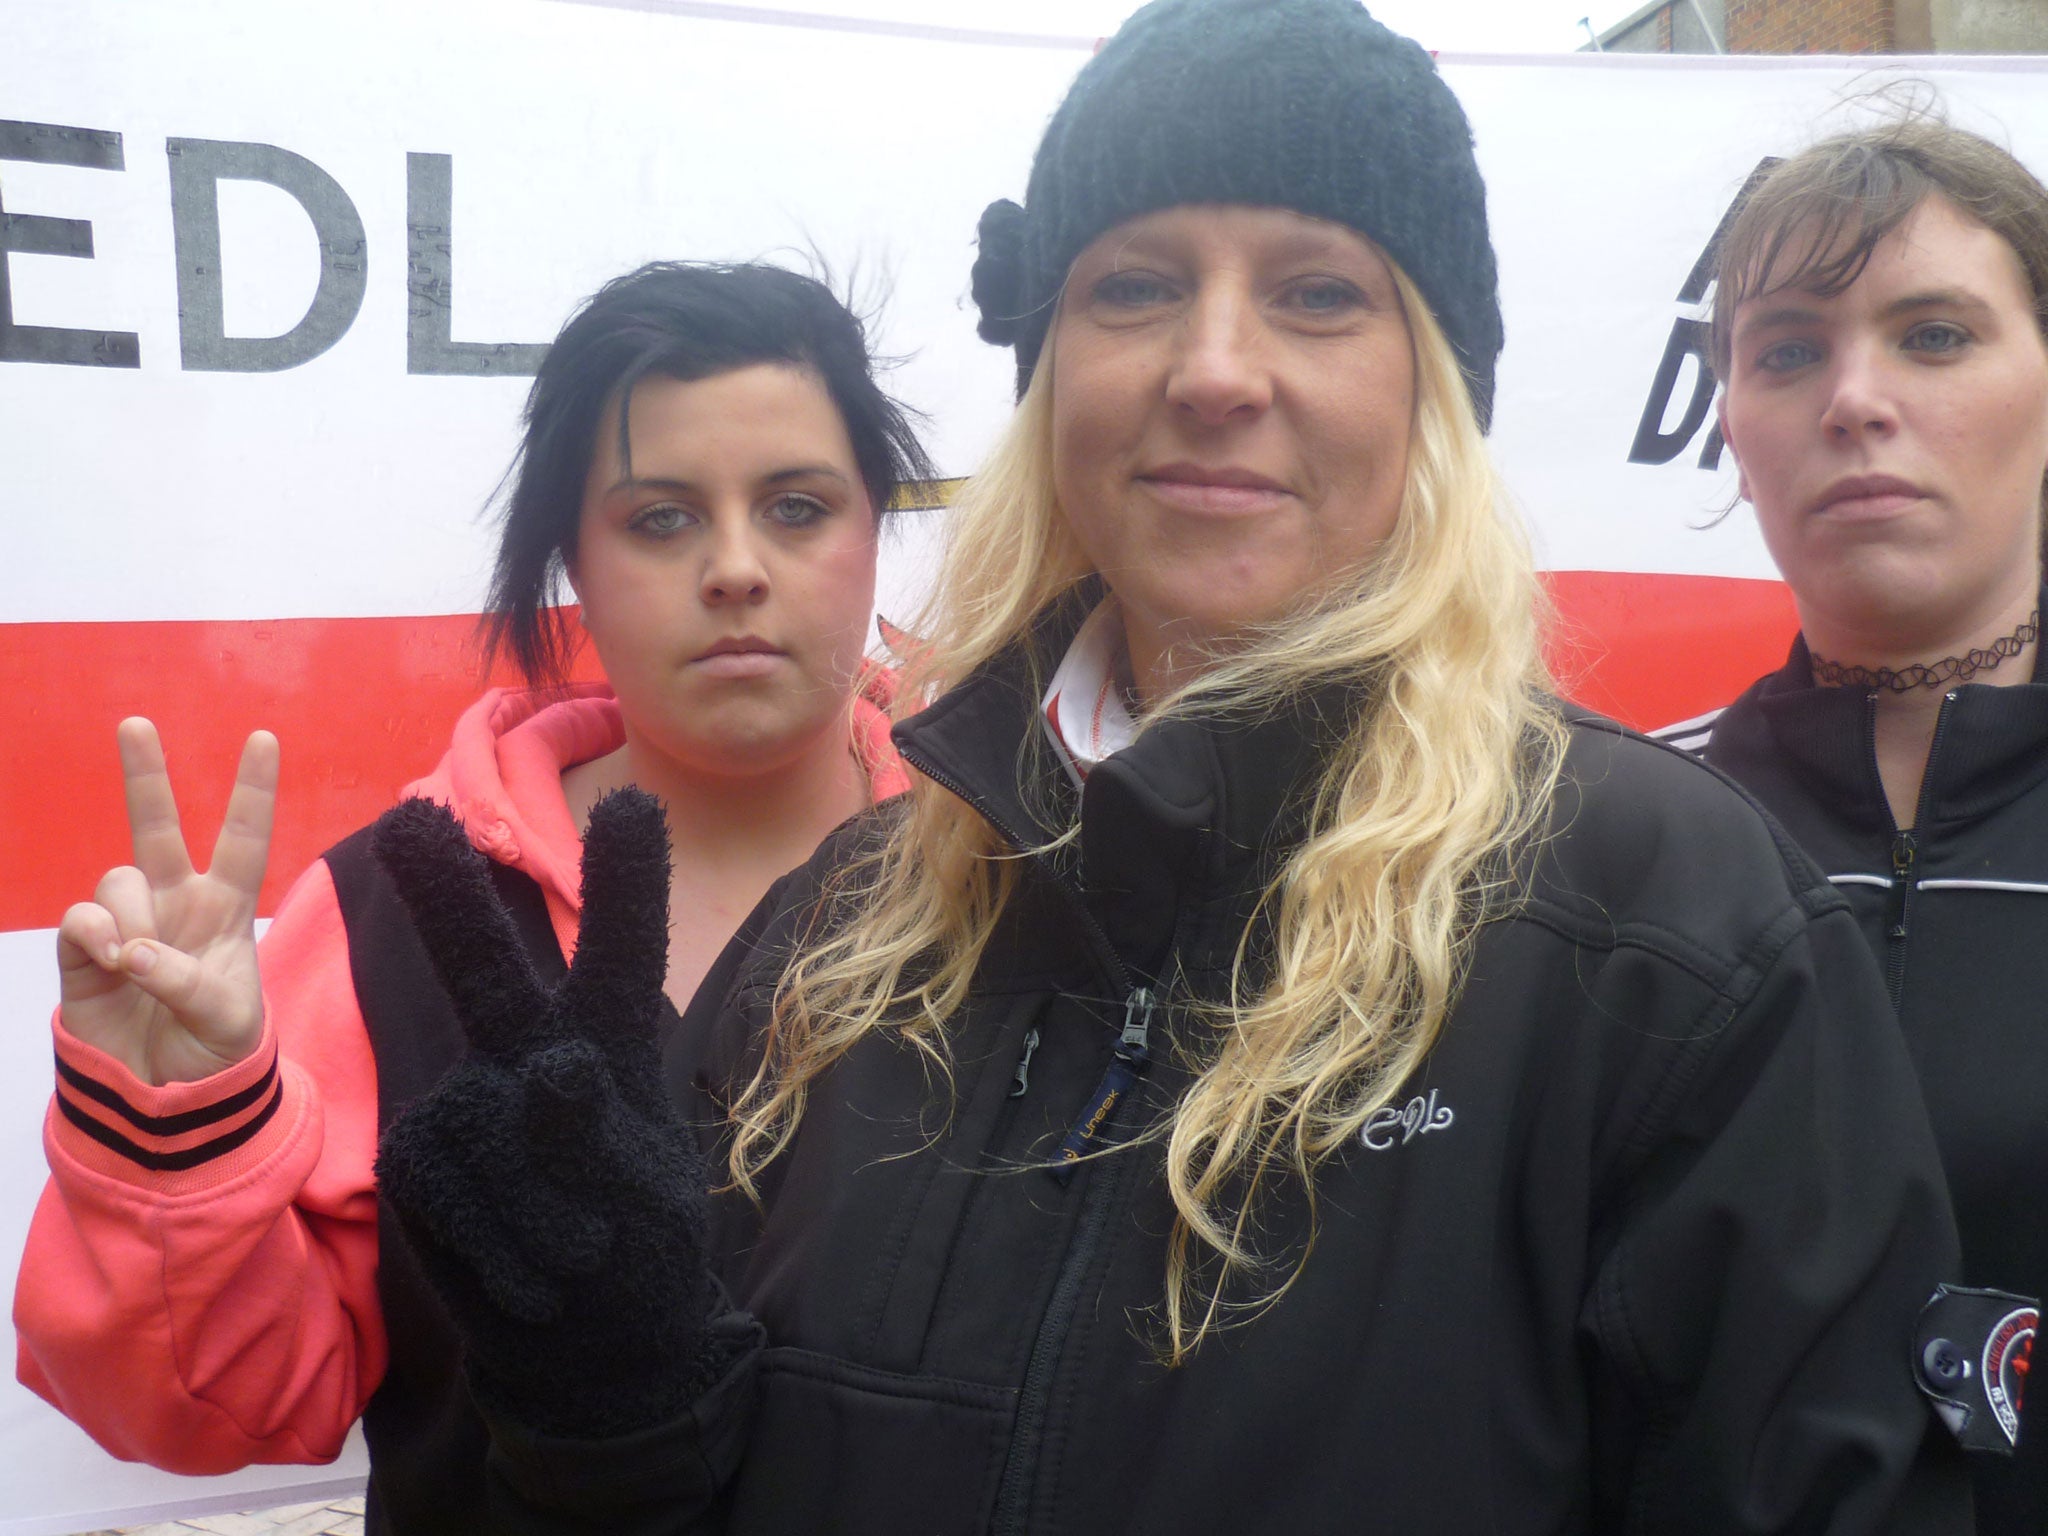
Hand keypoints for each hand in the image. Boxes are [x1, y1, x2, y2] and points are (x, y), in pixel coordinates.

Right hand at [55, 718, 274, 1085]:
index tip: (263, 737)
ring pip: (119, 879)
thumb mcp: (227, 1020)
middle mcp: (175, 903)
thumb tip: (136, 952)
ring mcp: (127, 922)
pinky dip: (96, 936)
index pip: (244, 840)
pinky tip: (111, 962)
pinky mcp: (82, 950)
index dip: (252, 791)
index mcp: (226, 909)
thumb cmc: (213, 1050)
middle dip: (146, 775)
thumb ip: (188, 981)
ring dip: (132, 917)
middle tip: (135, 723)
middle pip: (157, 828)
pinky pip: (80, 918)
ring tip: (140, 963)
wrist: (163, 1096)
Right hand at [372, 788, 724, 1438]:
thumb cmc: (636, 1248)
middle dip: (446, 895)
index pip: (618, 955)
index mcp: (608, 1043)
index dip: (626, 884)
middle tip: (409, 816)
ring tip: (579, 1255)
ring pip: (480, 1126)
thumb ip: (602, 1130)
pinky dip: (495, 1242)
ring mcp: (469, 1102)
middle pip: (488, 970)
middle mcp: (529, 1054)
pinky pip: (446, 1184)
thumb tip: (558, 1065)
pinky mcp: (420, 1156)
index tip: (634, 804)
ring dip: (535, 1210)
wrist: (586, 1342)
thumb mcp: (647, 1196)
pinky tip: (530, 1277)